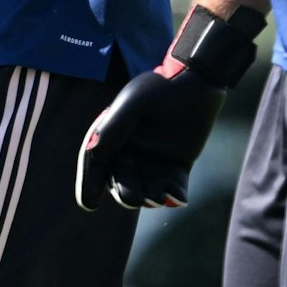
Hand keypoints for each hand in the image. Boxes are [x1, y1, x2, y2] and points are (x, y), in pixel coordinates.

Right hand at [77, 5, 263, 209]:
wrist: (196, 83)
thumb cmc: (161, 88)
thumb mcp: (134, 104)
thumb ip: (115, 126)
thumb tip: (94, 154)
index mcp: (112, 135)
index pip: (96, 162)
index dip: (89, 183)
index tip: (89, 204)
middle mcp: (130, 151)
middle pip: (121, 180)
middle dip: (125, 193)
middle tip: (133, 199)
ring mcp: (153, 160)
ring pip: (147, 188)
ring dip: (151, 197)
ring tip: (160, 197)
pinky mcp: (176, 165)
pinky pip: (173, 186)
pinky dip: (175, 195)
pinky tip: (178, 199)